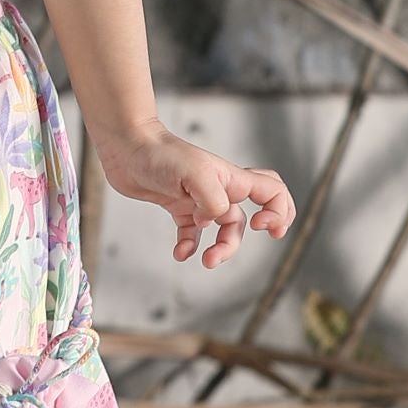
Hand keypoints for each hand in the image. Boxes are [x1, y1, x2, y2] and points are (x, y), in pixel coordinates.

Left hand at [96, 121, 292, 268]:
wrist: (126, 146)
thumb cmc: (160, 153)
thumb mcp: (194, 174)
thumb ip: (213, 199)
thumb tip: (216, 220)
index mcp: (231, 179)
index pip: (273, 192)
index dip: (280, 212)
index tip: (264, 228)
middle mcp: (219, 189)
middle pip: (243, 221)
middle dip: (234, 243)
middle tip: (217, 255)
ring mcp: (198, 199)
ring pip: (219, 229)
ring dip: (215, 248)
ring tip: (202, 260)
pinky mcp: (177, 206)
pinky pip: (191, 233)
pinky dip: (189, 246)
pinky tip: (179, 253)